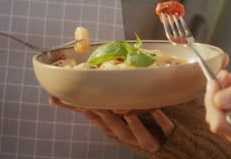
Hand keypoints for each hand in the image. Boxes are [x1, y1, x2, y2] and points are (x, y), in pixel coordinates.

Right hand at [50, 98, 174, 151]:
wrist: (171, 142)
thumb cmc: (140, 123)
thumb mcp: (118, 111)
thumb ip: (101, 101)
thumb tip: (77, 87)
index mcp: (115, 127)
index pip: (93, 116)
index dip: (76, 108)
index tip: (58, 98)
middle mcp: (129, 135)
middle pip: (113, 128)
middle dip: (104, 116)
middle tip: (95, 104)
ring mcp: (148, 137)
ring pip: (138, 135)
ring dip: (133, 123)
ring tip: (127, 111)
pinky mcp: (167, 135)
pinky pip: (165, 128)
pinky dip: (161, 119)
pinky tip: (156, 108)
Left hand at [204, 75, 230, 158]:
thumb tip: (218, 99)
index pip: (222, 124)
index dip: (213, 101)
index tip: (215, 80)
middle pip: (217, 122)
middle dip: (216, 95)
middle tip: (225, 75)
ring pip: (218, 121)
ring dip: (219, 97)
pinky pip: (222, 123)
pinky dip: (223, 105)